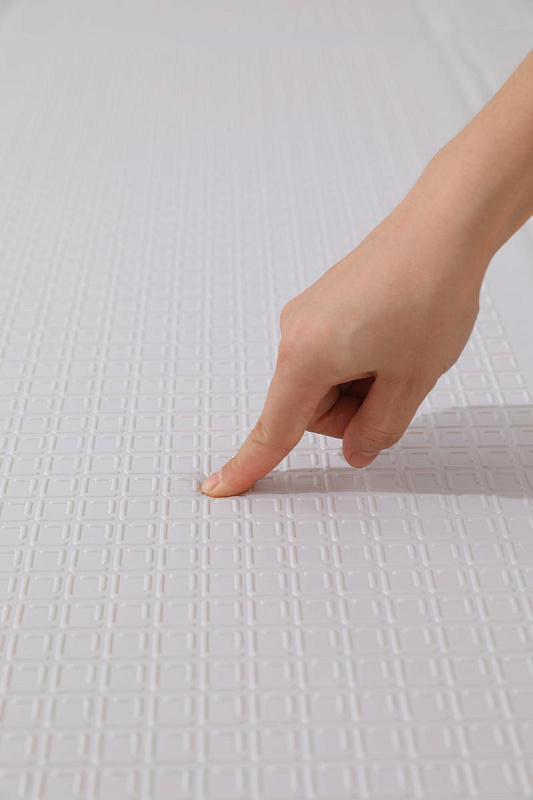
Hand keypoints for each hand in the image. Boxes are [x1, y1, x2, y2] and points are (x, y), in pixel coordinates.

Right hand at [200, 171, 490, 496]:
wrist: (443, 227)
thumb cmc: (427, 288)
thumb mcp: (411, 380)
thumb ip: (379, 429)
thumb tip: (357, 450)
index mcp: (305, 355)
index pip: (274, 430)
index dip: (248, 466)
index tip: (222, 486)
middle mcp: (295, 331)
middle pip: (311, 409)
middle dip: (353, 411)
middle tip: (397, 384)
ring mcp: (309, 315)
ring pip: (326, 382)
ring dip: (362, 384)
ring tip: (400, 352)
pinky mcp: (324, 305)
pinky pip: (334, 355)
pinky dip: (362, 361)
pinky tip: (394, 338)